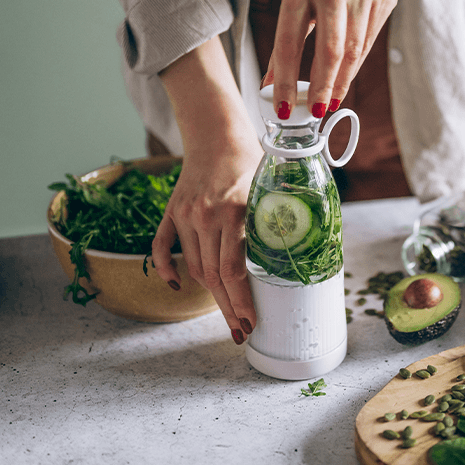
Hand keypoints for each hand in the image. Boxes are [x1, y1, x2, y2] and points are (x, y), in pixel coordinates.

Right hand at [153, 37, 262, 343]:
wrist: (217, 132)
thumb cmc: (252, 159)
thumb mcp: (272, 187)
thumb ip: (280, 218)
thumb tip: (302, 254)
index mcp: (234, 211)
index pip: (234, 270)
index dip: (242, 301)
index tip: (252, 323)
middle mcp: (206, 216)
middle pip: (214, 276)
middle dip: (229, 309)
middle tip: (241, 332)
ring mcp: (185, 215)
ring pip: (193, 266)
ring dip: (209, 296)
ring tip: (227, 317)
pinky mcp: (172, 210)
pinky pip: (161, 245)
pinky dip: (166, 268)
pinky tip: (177, 286)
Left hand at [261, 0, 400, 117]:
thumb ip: (287, 32)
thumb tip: (272, 77)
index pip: (289, 41)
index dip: (284, 78)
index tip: (283, 105)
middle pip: (329, 51)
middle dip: (321, 87)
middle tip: (315, 111)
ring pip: (352, 51)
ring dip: (340, 82)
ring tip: (328, 102)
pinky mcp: (384, 1)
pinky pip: (367, 43)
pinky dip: (354, 66)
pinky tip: (345, 78)